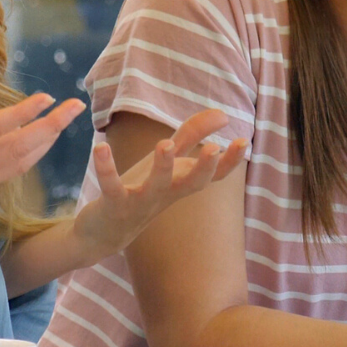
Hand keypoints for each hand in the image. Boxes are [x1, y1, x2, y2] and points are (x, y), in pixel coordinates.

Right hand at [0, 63, 82, 252]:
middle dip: (52, 125)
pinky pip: (11, 173)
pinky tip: (43, 141)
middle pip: (20, 146)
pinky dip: (31, 156)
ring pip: (21, 161)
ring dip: (47, 140)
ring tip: (67, 120)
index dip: (23, 113)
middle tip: (77, 105)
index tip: (47, 98)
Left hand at [70, 109, 246, 260]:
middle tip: (213, 148)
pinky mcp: (113, 205)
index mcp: (182, 183)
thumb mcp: (170, 160)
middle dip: (204, 167)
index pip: (214, 175)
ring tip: (164, 143)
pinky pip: (111, 186)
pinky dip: (105, 168)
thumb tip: (224, 114)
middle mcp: (166, 194)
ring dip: (161, 166)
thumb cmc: (142, 191)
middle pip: (192, 184)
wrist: (105, 232)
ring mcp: (141, 201)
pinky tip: (101, 147)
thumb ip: (194, 135)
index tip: (244, 141)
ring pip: (155, 186)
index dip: (230, 160)